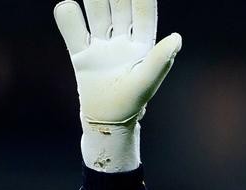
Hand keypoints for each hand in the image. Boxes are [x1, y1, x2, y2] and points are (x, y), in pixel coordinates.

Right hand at [54, 0, 180, 170]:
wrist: (107, 122)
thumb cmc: (131, 103)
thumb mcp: (146, 81)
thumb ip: (159, 59)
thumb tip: (177, 38)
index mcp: (142, 45)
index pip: (142, 14)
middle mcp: (122, 40)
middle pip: (118, 7)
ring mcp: (101, 45)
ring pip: (97, 13)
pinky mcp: (81, 54)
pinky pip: (73, 32)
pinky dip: (68, 18)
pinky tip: (67, 6)